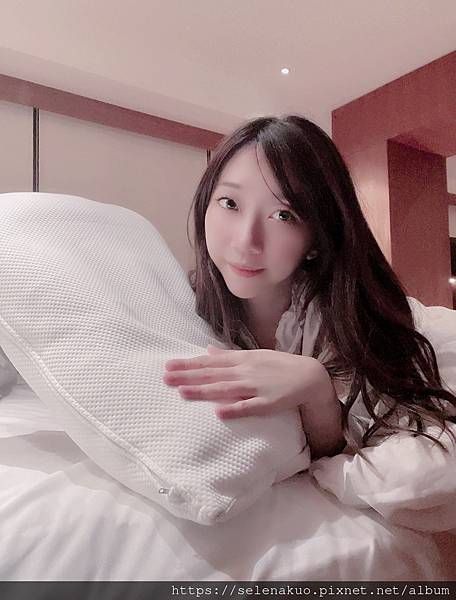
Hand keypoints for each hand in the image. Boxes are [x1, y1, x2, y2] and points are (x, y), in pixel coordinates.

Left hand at [163, 345, 327, 419]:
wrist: (309, 376)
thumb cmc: (278, 366)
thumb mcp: (253, 356)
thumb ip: (229, 355)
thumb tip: (208, 349)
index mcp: (241, 360)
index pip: (210, 362)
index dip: (189, 364)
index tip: (169, 365)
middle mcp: (245, 371)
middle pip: (212, 374)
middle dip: (188, 376)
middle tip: (165, 378)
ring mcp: (255, 387)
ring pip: (225, 389)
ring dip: (203, 391)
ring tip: (182, 393)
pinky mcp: (267, 403)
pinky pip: (248, 407)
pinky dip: (234, 409)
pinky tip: (218, 412)